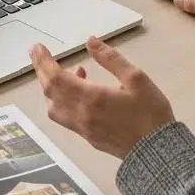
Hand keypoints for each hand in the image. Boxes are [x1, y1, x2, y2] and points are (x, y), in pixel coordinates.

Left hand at [30, 36, 174, 158]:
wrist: (157, 152)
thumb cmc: (150, 114)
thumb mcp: (136, 78)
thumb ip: (110, 59)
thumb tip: (91, 42)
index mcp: (91, 97)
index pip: (56, 77)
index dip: (44, 61)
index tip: (37, 48)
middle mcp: (81, 114)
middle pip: (50, 91)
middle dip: (41, 70)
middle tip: (38, 54)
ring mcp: (82, 128)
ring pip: (53, 107)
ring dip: (49, 87)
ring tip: (59, 71)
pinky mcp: (88, 136)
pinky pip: (64, 116)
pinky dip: (61, 100)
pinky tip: (77, 90)